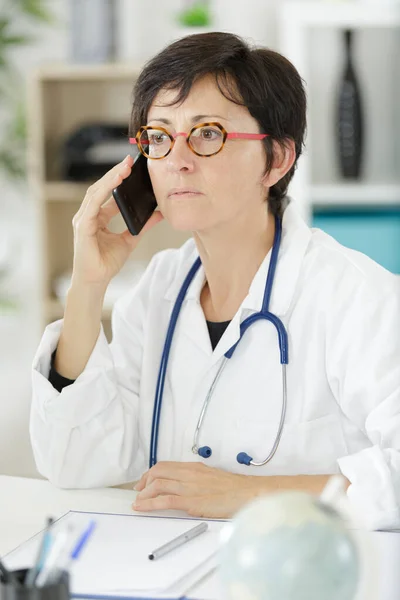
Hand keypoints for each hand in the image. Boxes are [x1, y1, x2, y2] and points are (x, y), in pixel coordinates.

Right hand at [71, 154, 163, 287]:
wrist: (96, 281)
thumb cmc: (106, 262)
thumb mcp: (130, 239)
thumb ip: (142, 225)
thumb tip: (159, 213)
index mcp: (97, 217)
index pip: (107, 193)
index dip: (118, 179)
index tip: (132, 167)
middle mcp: (88, 215)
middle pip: (101, 188)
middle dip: (115, 173)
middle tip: (129, 161)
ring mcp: (83, 220)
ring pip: (96, 192)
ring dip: (110, 178)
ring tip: (124, 168)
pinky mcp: (83, 227)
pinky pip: (93, 204)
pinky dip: (104, 192)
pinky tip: (114, 182)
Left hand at [132, 462, 261, 517]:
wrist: (248, 493)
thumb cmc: (234, 489)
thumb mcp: (211, 478)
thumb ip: (197, 480)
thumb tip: (186, 486)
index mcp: (194, 468)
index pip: (165, 466)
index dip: (151, 473)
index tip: (145, 481)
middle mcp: (189, 474)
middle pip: (158, 472)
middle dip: (144, 481)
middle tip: (138, 491)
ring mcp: (189, 487)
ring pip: (158, 484)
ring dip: (144, 494)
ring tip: (138, 502)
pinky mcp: (192, 501)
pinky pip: (165, 501)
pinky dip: (150, 504)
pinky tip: (142, 507)